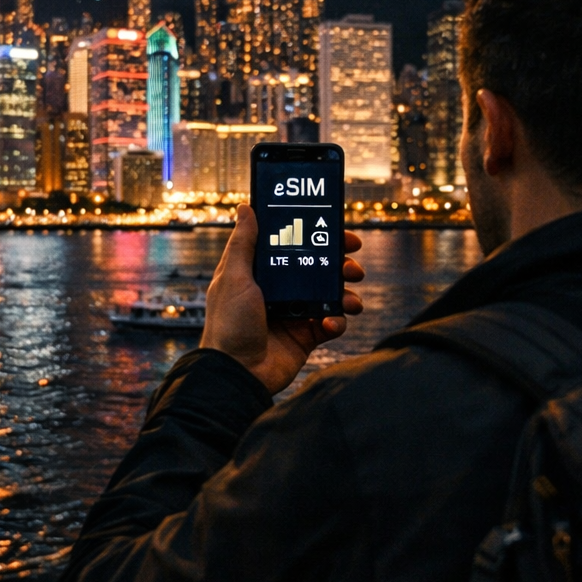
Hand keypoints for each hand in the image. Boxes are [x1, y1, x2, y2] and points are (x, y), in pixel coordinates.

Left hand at [200, 204, 364, 394]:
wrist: (237, 374)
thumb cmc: (228, 325)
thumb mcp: (233, 278)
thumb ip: (243, 244)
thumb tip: (245, 208)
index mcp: (262, 273)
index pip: (293, 245)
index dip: (316, 236)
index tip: (337, 230)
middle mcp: (280, 290)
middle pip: (318, 268)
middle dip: (340, 264)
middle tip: (352, 266)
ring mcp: (294, 313)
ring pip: (330, 295)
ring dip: (346, 293)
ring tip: (350, 298)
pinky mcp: (305, 336)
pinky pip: (331, 323)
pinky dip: (338, 321)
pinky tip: (332, 322)